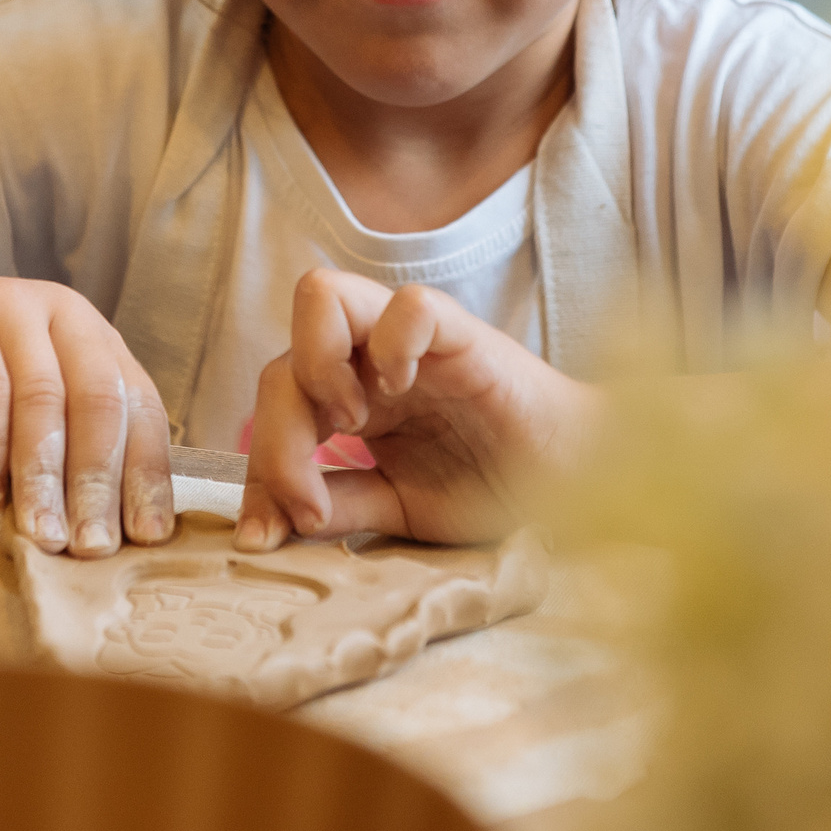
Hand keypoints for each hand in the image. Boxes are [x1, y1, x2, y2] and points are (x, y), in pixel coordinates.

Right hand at [0, 278, 174, 557]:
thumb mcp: (21, 442)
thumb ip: (65, 469)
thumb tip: (110, 539)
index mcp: (95, 339)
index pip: (138, 406)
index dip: (145, 472)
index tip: (145, 535)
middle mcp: (63, 313)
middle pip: (99, 400)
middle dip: (97, 482)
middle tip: (90, 546)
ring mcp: (10, 305)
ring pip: (43, 396)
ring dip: (43, 476)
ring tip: (41, 533)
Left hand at [238, 269, 600, 549]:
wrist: (573, 485)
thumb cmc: (494, 488)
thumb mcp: (399, 510)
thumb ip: (340, 507)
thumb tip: (265, 529)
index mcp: (350, 400)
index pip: (273, 409)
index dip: (257, 471)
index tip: (265, 536)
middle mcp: (368, 362)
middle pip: (279, 360)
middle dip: (275, 438)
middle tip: (312, 500)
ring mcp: (411, 343)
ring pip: (321, 295)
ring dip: (315, 364)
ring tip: (351, 423)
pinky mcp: (461, 334)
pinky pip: (410, 306)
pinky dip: (392, 345)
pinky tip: (401, 394)